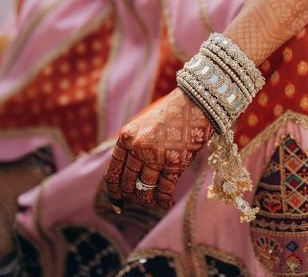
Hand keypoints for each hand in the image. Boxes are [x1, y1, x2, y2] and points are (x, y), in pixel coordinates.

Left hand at [105, 88, 212, 210]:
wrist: (194, 102)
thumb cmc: (171, 113)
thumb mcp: (143, 125)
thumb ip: (134, 146)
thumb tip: (130, 176)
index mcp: (126, 138)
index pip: (113, 174)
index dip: (114, 193)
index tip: (118, 206)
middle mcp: (137, 148)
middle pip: (129, 185)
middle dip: (136, 194)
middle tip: (145, 196)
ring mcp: (155, 156)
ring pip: (145, 190)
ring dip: (150, 199)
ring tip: (156, 200)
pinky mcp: (173, 163)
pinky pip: (164, 191)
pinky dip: (164, 200)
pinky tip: (167, 202)